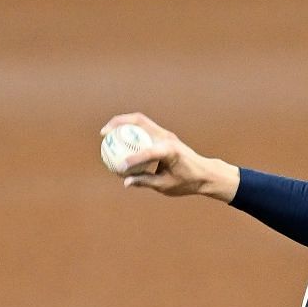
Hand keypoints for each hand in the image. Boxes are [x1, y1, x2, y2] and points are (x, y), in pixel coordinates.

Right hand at [100, 113, 238, 201]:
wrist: (204, 172)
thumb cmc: (187, 181)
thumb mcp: (166, 185)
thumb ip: (145, 182)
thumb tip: (126, 182)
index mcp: (170, 151)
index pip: (147, 152)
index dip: (131, 160)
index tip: (118, 168)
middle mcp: (167, 138)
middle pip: (139, 122)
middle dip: (119, 124)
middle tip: (103, 133)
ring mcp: (165, 133)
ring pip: (140, 120)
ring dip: (122, 122)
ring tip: (106, 132)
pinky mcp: (163, 134)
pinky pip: (143, 128)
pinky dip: (129, 130)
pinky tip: (117, 139)